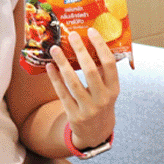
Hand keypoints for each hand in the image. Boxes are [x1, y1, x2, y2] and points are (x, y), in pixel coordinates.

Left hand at [45, 28, 118, 150]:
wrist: (96, 133)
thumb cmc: (101, 103)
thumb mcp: (108, 90)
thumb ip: (103, 73)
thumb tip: (90, 45)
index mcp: (114, 89)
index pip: (109, 64)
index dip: (100, 46)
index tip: (91, 31)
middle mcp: (103, 99)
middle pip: (91, 71)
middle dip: (80, 51)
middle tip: (72, 35)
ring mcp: (88, 108)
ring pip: (73, 82)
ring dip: (62, 63)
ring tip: (55, 48)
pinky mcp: (74, 115)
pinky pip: (62, 93)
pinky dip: (55, 78)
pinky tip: (49, 66)